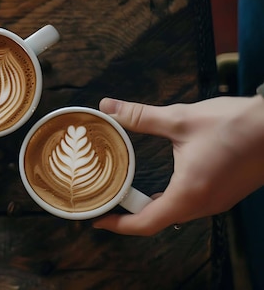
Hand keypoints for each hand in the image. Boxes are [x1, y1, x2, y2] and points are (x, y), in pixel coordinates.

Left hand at [93, 96, 263, 235]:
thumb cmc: (235, 125)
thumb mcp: (180, 119)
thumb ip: (140, 116)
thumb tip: (108, 107)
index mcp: (188, 194)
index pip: (145, 224)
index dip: (118, 225)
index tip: (98, 220)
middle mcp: (203, 205)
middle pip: (158, 221)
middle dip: (130, 216)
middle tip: (107, 203)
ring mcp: (217, 202)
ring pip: (176, 213)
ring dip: (151, 208)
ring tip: (127, 195)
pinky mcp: (225, 193)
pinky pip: (191, 205)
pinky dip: (170, 200)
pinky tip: (161, 186)